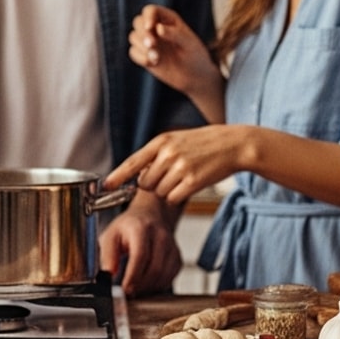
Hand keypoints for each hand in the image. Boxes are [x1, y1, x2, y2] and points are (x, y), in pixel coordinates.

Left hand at [98, 193, 182, 295]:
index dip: (133, 276)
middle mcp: (160, 236)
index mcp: (141, 228)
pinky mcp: (177, 257)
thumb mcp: (111, 235)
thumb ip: (108, 255)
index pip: (141, 256)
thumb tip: (108, 274)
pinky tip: (146, 283)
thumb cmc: (129, 227)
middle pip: (155, 269)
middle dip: (140, 285)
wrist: (150, 215)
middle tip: (128, 292)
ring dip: (148, 287)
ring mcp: (172, 247)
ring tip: (135, 287)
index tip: (124, 289)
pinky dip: (157, 285)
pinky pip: (170, 278)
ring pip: (164, 276)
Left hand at [105, 125, 245, 204]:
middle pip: (145, 183)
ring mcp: (181, 168)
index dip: (117, 176)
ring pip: (159, 192)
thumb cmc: (204, 143)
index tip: (105, 186)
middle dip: (153, 185)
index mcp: (161, 142)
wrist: (234, 144)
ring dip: (168, 190)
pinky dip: (178, 196)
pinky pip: (173, 198)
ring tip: (184, 176)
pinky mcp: (193, 181)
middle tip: (169, 176)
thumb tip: (138, 176)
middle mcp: (168, 154)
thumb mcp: (177, 140)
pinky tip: (190, 183)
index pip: (132, 162)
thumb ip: (157, 155)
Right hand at [127, 5, 220, 103]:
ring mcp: (149, 41)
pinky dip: (140, 57)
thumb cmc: (195, 56)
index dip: (148, 17)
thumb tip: (158, 28)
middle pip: (138, 22)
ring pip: (133, 36)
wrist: (194, 77)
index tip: (150, 28)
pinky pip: (133, 52)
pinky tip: (152, 63)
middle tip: (152, 45)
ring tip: (156, 58)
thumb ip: (175, 34)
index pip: (150, 10)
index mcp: (168, 19)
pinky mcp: (144, 55)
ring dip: (142, 47)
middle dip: (143, 33)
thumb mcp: (189, 44)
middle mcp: (156, 28)